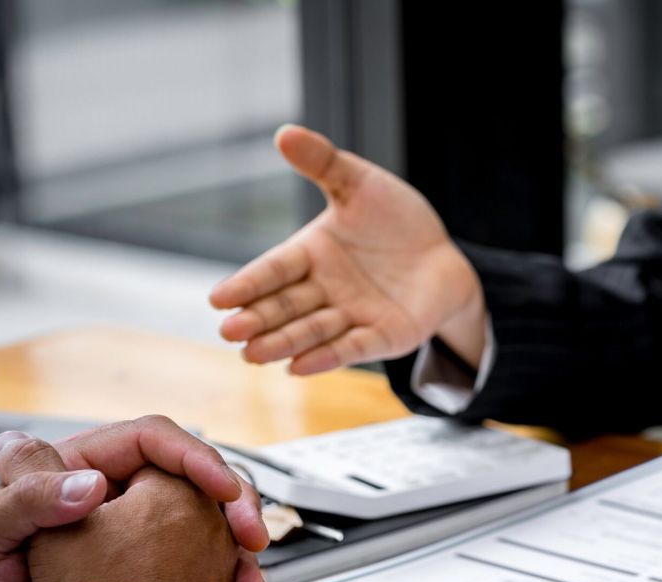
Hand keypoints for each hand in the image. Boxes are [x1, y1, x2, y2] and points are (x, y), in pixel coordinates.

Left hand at [28, 467, 240, 581]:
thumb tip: (92, 482)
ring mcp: (132, 546)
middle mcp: (113, 502)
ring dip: (238, 562)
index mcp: (77, 472)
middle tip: (252, 539)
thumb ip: (29, 499)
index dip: (197, 459)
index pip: (153, 444)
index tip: (225, 490)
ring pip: (207, 537)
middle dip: (235, 510)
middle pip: (194, 487)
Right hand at [210, 124, 487, 374]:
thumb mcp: (360, 185)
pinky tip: (299, 368)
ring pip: (313, 331)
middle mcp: (325, 290)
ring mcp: (352, 316)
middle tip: (228, 333)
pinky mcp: (382, 336)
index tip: (218, 299)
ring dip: (284, 343)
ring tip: (253, 355)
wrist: (443, 257)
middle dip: (258, 320)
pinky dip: (327, 357)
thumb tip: (284, 133)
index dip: (247, 284)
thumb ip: (324, 164)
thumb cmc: (396, 220)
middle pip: (285, 306)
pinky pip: (353, 348)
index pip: (273, 270)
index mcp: (311, 254)